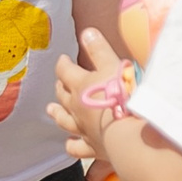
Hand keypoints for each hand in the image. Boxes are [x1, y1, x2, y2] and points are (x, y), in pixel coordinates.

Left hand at [50, 29, 125, 165]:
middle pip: (62, 95)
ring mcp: (83, 129)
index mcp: (81, 85)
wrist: (130, 133)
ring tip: (51, 110)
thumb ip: (99, 50)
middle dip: (60, 87)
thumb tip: (86, 32)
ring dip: (57, 114)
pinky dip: (72, 146)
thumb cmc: (124, 96)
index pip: (65, 71)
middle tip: (58, 83)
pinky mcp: (92, 148)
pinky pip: (77, 148)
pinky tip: (70, 145)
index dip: (63, 64)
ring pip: (64, 121)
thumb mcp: (114, 66)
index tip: (62, 60)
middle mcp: (77, 108)